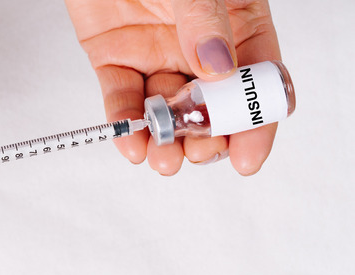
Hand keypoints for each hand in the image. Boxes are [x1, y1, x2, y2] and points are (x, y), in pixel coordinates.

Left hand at [65, 0, 281, 174]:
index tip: (246, 156)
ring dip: (166, 139)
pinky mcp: (116, 59)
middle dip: (206, 137)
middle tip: (198, 153)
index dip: (254, 121)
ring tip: (164, 158)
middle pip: (211, 105)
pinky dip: (126, 123)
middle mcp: (199, 46)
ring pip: (166, 110)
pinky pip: (123, 99)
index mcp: (236, 23)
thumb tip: (219, 66)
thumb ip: (205, 20)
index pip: (256, 79)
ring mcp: (157, 54)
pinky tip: (131, 143)